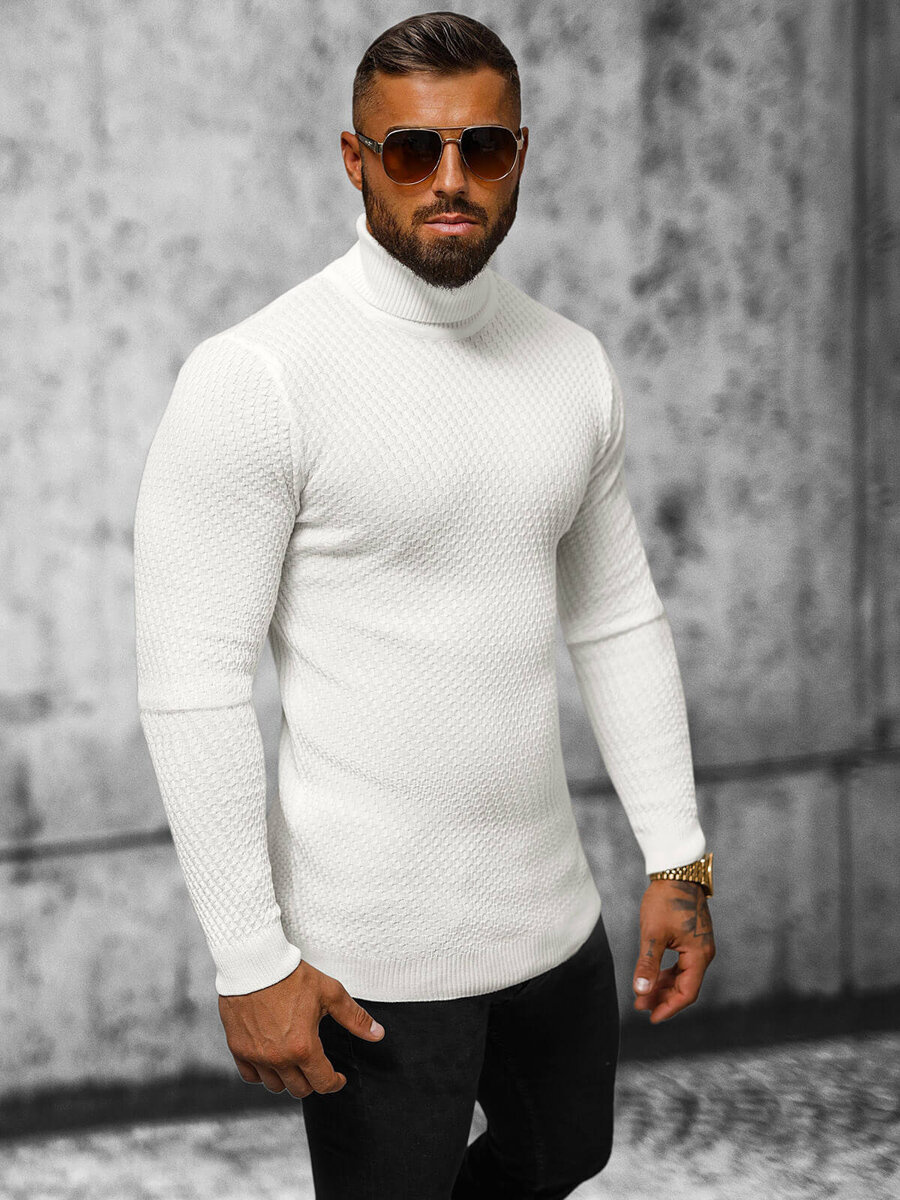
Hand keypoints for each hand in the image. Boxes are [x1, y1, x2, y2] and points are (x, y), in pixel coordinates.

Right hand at [218, 959, 385, 1097]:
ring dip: (288, 1079)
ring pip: (275, 1086)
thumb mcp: (330, 993)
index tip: (338, 1078)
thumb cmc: (292, 975)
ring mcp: (256, 1056)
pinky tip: (271, 1060)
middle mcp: (279, 1058)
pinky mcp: (238, 1048)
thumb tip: (377, 1034)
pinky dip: (262, 1074)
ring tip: (295, 1063)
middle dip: (313, 1081)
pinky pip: (251, 1076)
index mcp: (304, 1047)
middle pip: (299, 1089)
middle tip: (317, 1067)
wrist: (255, 963)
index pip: (323, 1083)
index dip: (335, 1083)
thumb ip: (354, 1018)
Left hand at [632, 879, 715, 1022]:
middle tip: (639, 1005)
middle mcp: (704, 953)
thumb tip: (641, 992)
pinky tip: (653, 976)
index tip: (651, 1017)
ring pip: (683, 975)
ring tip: (642, 994)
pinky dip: (668, 972)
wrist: (676, 871)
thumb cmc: (665, 900)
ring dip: (664, 986)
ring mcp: (700, 946)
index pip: (687, 992)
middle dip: (663, 998)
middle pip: (685, 986)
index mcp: (699, 955)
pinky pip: (682, 964)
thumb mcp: (653, 934)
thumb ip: (648, 964)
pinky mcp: (693, 938)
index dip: (669, 1007)